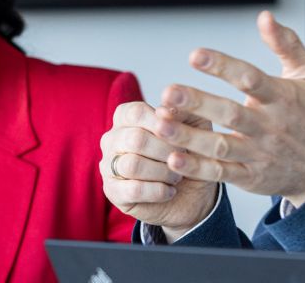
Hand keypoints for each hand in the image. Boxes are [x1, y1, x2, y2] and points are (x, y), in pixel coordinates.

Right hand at [99, 100, 218, 238]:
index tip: (181, 134)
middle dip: (166, 151)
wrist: (193, 193)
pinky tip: (169, 191)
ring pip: (132, 165)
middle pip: (135, 139)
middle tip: (182, 158)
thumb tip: (164, 110)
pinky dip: (158, 191)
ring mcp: (108, 165)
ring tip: (176, 177)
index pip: (136, 112)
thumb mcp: (195, 128)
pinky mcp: (112, 191)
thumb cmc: (190, 153)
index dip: (162, 124)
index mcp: (127, 116)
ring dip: (163, 172)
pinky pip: (133, 190)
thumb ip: (182, 113)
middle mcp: (112, 138)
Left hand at [156, 11, 304, 206]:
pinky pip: (220, 173)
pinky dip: (197, 168)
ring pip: (221, 146)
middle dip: (198, 103)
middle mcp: (270, 126)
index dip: (222, 66)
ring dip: (189, 137)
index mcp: (282, 97)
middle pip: (231, 114)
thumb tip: (264, 16)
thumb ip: (286, 43)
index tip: (194, 55)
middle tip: (168, 92)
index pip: (250, 79)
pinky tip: (173, 158)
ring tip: (161, 124)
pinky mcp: (250, 176)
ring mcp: (259, 153)